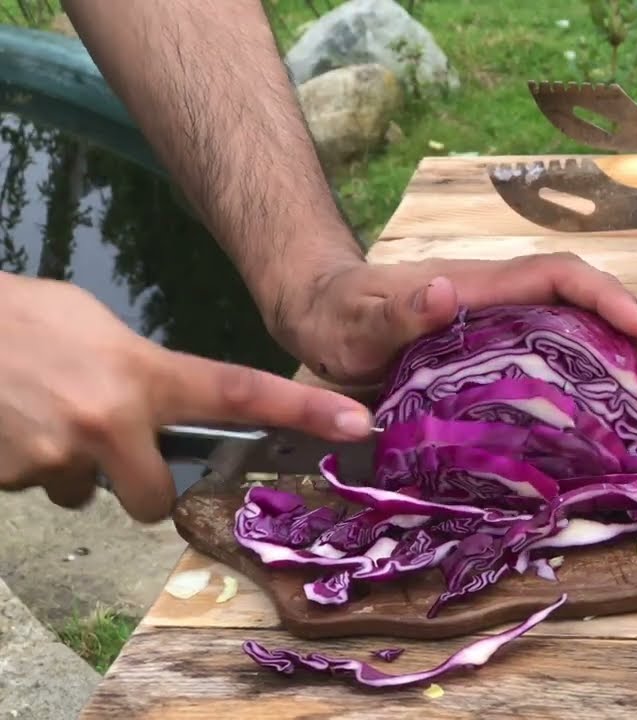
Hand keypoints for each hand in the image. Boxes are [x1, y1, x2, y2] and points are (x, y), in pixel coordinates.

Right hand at [0, 273, 374, 521]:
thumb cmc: (20, 318)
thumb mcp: (96, 329)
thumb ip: (141, 371)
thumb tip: (162, 408)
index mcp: (144, 375)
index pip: (240, 393)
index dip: (302, 411)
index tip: (356, 423)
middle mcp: (111, 421)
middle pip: (153, 499)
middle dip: (135, 486)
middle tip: (106, 448)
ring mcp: (58, 455)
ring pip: (80, 491)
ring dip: (65, 466)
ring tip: (34, 411)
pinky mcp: (12, 476)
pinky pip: (35, 486)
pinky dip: (23, 462)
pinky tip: (8, 422)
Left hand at [273, 252, 636, 387]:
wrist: (321, 312)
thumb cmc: (337, 317)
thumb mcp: (355, 323)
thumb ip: (397, 312)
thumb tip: (446, 290)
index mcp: (481, 287)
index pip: (559, 276)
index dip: (606, 296)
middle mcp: (502, 299)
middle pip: (586, 301)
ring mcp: (503, 323)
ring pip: (579, 327)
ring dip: (624, 355)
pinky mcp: (497, 350)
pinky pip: (559, 353)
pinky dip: (594, 373)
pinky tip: (610, 410)